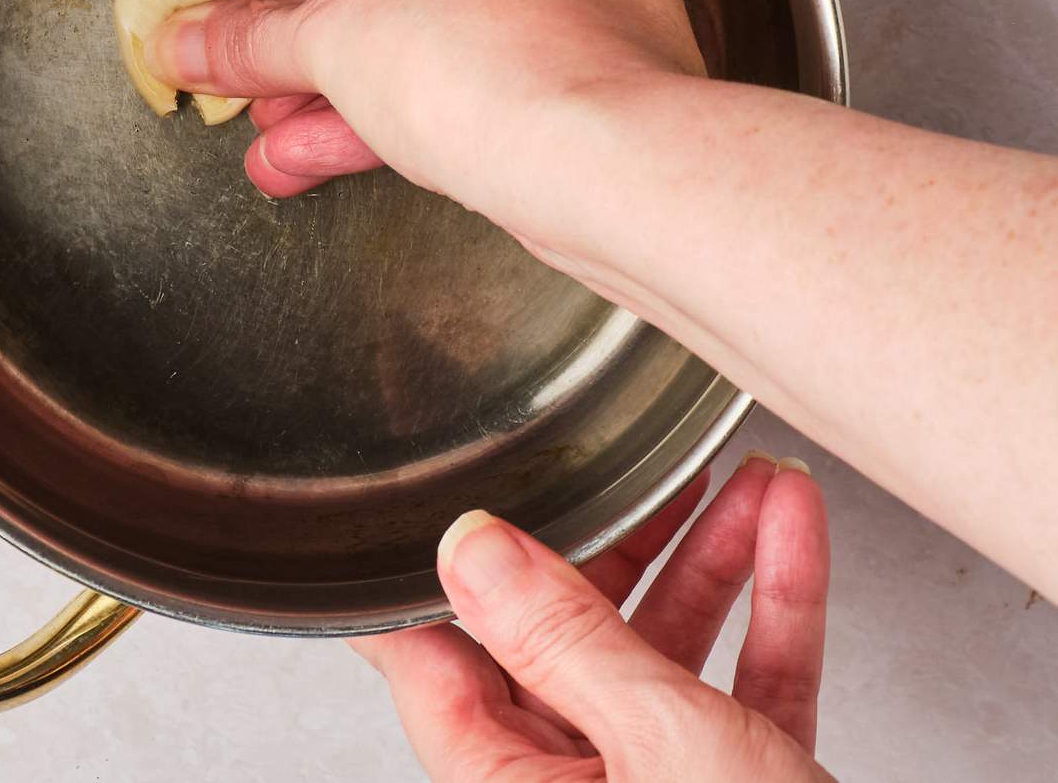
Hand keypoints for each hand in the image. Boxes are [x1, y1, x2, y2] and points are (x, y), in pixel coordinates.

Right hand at [148, 0, 698, 278]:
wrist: (602, 158)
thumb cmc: (487, 57)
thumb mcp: (328, 39)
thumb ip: (251, 36)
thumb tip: (192, 43)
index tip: (279, 17)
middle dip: (334, 45)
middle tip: (284, 85)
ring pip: (464, 18)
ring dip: (373, 85)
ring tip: (301, 139)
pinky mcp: (635, 32)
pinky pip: (513, 53)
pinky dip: (445, 95)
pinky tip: (367, 149)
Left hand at [351, 456, 832, 781]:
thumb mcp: (663, 752)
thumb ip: (563, 643)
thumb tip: (469, 548)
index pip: (433, 665)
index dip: (431, 576)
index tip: (430, 497)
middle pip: (565, 637)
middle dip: (623, 541)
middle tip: (637, 471)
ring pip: (666, 651)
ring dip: (716, 556)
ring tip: (747, 478)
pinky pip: (742, 686)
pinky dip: (773, 609)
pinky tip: (792, 533)